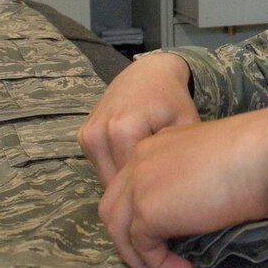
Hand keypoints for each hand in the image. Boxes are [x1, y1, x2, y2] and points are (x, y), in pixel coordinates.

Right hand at [78, 52, 200, 185]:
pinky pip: (100, 166)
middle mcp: (98, 133)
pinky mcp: (83, 136)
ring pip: (106, 178)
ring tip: (148, 170)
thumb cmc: (172, 100)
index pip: (132, 184)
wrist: (149, 73)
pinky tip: (135, 158)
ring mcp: (87, 135)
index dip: (153, 194)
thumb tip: (178, 190)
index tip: (169, 192)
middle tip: (159, 184)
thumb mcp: (185, 125)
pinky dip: (117, 167)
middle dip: (136, 192)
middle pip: (115, 185)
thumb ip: (179, 158)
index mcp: (123, 131)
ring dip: (125, 182)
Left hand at [98, 105, 267, 267]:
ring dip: (141, 257)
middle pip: (114, 207)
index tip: (168, 233)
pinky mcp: (149, 213)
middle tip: (157, 257)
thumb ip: (191, 181)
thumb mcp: (211, 164)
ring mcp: (139, 187)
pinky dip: (160, 265)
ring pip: (121, 231)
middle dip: (130, 237)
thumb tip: (198, 208)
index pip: (131, 183)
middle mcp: (139, 161)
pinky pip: (144, 249)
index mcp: (155, 144)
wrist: (261, 152)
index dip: (141, 212)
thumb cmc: (254, 154)